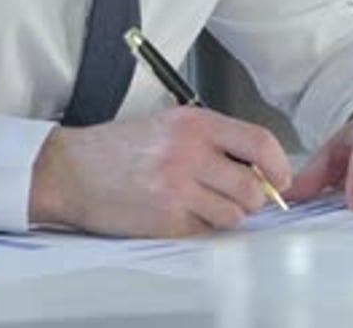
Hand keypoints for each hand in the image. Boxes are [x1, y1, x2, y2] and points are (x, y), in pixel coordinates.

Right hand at [29, 107, 290, 236]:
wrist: (72, 169)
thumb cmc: (121, 146)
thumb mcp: (171, 124)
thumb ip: (214, 138)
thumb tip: (258, 165)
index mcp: (195, 122)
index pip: (259, 141)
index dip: (278, 165)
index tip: (279, 178)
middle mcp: (189, 152)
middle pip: (252, 187)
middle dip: (252, 198)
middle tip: (236, 194)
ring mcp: (178, 188)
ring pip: (234, 213)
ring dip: (226, 214)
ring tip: (201, 201)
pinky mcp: (166, 218)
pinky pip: (206, 230)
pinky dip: (201, 226)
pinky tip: (180, 211)